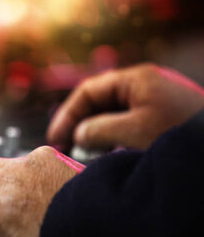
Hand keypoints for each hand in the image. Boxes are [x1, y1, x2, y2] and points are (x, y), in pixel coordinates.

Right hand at [47, 63, 203, 150]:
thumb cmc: (180, 135)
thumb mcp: (133, 131)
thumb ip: (98, 129)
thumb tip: (79, 134)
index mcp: (136, 79)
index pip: (88, 91)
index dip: (67, 114)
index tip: (55, 138)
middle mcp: (145, 87)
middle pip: (100, 102)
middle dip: (81, 125)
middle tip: (67, 149)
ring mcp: (156, 103)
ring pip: (114, 116)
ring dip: (97, 135)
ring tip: (87, 156)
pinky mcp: (164, 121)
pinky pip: (129, 126)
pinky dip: (115, 140)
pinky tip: (110, 157)